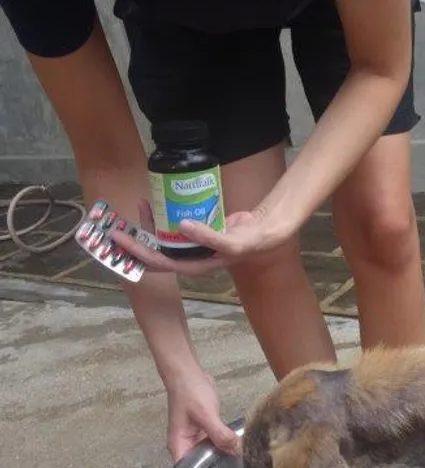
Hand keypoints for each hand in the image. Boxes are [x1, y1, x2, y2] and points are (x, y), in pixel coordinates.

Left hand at [112, 201, 291, 276]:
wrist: (263, 232)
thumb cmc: (248, 242)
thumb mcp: (231, 242)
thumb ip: (208, 236)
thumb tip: (182, 225)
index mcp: (192, 265)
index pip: (158, 261)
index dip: (137, 252)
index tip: (121, 239)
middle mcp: (187, 256)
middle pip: (154, 251)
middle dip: (135, 241)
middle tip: (117, 226)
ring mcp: (190, 244)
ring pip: (162, 237)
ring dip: (148, 225)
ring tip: (140, 205)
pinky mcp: (195, 231)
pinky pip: (173, 225)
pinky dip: (164, 215)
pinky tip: (158, 202)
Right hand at [166, 368, 240, 461]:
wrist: (189, 372)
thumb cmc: (189, 393)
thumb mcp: (206, 415)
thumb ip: (220, 434)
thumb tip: (236, 451)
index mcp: (179, 446)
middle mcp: (187, 444)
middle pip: (202, 463)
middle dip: (218, 467)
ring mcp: (197, 436)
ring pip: (212, 451)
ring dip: (225, 453)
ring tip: (245, 463)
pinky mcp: (207, 428)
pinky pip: (218, 439)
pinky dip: (227, 442)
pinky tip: (241, 445)